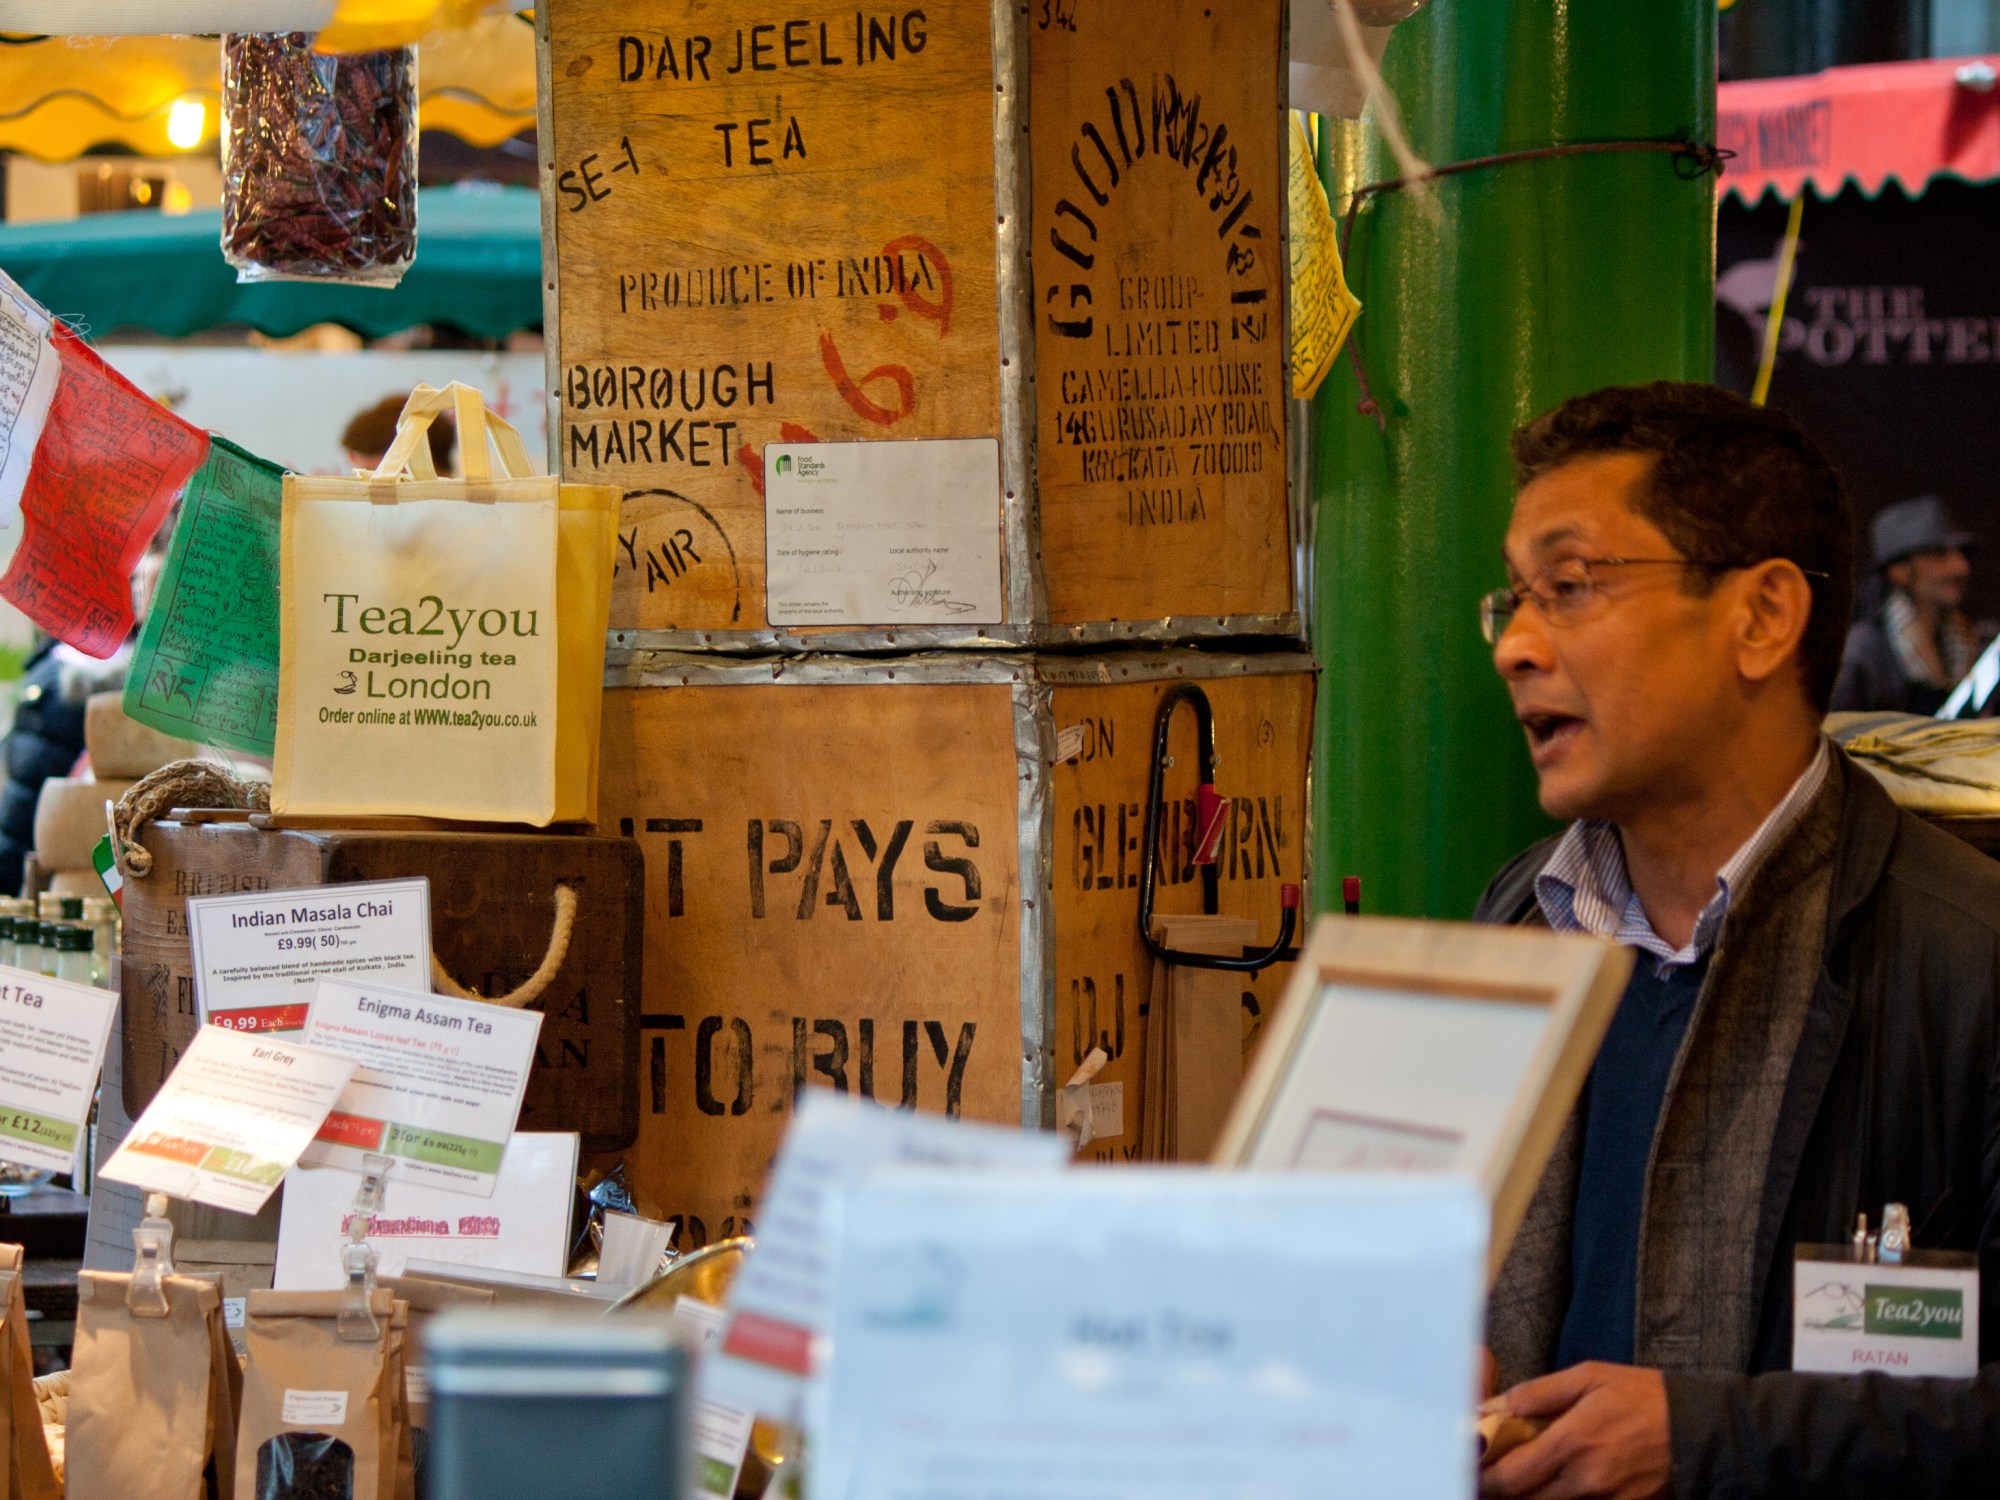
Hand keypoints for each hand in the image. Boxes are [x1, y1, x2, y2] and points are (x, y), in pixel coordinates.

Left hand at [1479, 1362, 1669, 1499]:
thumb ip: (1537, 1393)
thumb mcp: (1590, 1378)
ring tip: (1521, 1472)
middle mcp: (1585, 1481)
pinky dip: (1557, 1498)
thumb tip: (1493, 1407)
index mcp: (1572, 1443)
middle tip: (1489, 1470)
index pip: (1509, 1477)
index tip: (1469, 1464)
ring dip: (1528, 1494)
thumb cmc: (1645, 1397)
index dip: (1481, 1476)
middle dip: (1500, 1488)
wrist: (1705, 1432)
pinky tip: (1552, 1482)